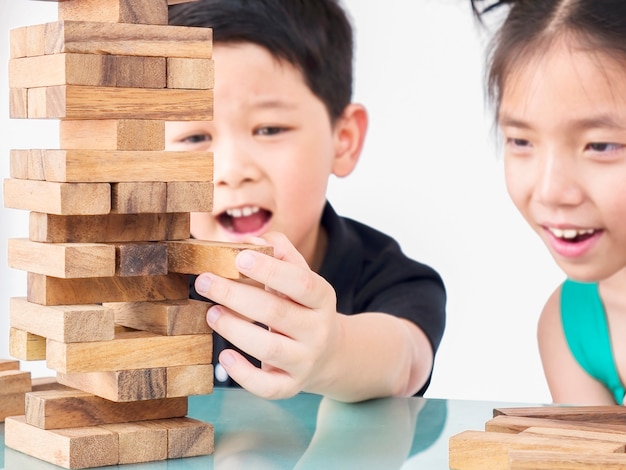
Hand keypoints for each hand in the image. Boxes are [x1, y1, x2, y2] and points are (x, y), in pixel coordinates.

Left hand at [194, 232, 343, 398]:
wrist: (331, 353)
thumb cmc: (304, 307)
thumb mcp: (303, 278)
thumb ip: (282, 255)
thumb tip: (253, 239)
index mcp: (323, 298)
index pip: (301, 283)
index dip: (271, 270)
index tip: (238, 256)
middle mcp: (318, 330)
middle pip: (277, 314)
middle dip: (236, 295)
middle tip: (204, 281)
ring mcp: (306, 361)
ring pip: (269, 349)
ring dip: (234, 329)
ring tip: (211, 312)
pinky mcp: (291, 386)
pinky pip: (267, 386)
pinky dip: (243, 374)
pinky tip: (224, 355)